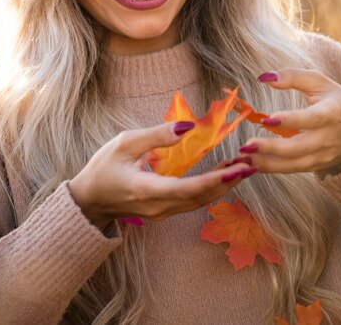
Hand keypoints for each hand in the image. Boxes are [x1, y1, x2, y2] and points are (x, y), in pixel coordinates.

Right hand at [68, 122, 255, 229]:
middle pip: (201, 198)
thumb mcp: (124, 144)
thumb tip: (188, 127)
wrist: (89, 200)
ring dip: (223, 185)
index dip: (214, 179)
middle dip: (228, 181)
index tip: (237, 168)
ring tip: (244, 166)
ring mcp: (161, 213)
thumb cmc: (103, 167)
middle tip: (251, 163)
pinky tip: (223, 174)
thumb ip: (156, 136)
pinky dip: (211, 188)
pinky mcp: (164, 211)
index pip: (187, 189)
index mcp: (146, 190)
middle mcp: (158, 207)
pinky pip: (193, 202)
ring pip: (200, 202)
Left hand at [240, 69, 340, 173]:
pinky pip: (292, 169)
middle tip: (246, 144)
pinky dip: (271, 168)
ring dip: (266, 162)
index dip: (290, 120)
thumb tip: (265, 77)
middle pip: (299, 147)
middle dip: (271, 148)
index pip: (310, 119)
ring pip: (293, 163)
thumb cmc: (335, 101)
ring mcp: (322, 156)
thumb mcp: (319, 82)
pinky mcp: (315, 166)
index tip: (267, 119)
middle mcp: (328, 138)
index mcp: (331, 113)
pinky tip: (251, 164)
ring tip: (243, 158)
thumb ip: (293, 76)